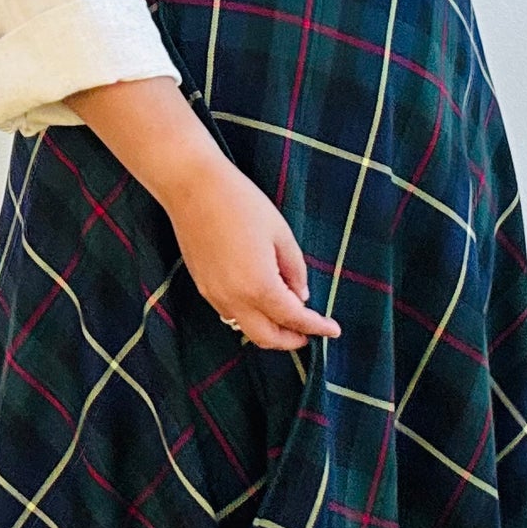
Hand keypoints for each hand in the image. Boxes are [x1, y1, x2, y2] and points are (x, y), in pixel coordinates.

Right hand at [164, 154, 340, 352]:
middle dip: (291, 339)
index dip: (317, 327)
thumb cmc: (241, 203)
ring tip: (287, 315)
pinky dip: (249, 316)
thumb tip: (300, 296)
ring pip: (245, 329)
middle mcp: (235, 299)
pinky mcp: (202, 286)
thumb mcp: (281, 233)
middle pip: (267, 338)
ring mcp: (214, 295)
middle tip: (309, 332)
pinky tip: (260, 300)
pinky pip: (229, 313)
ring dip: (269, 329)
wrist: (193, 188)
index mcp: (260, 286)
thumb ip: (295, 269)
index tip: (334, 330)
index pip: (294, 319)